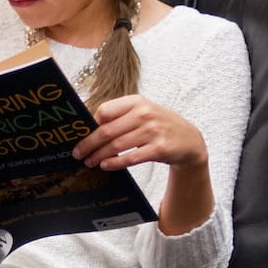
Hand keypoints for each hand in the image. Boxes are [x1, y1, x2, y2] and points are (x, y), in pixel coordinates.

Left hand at [72, 95, 206, 173]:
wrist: (190, 140)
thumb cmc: (159, 126)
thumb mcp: (143, 113)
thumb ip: (120, 116)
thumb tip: (90, 127)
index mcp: (137, 102)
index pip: (105, 111)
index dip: (90, 124)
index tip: (80, 135)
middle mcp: (144, 113)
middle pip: (107, 130)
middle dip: (89, 144)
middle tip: (77, 153)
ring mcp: (153, 131)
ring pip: (116, 145)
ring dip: (99, 155)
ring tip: (89, 162)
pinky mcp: (159, 148)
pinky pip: (131, 157)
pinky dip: (115, 163)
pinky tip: (105, 165)